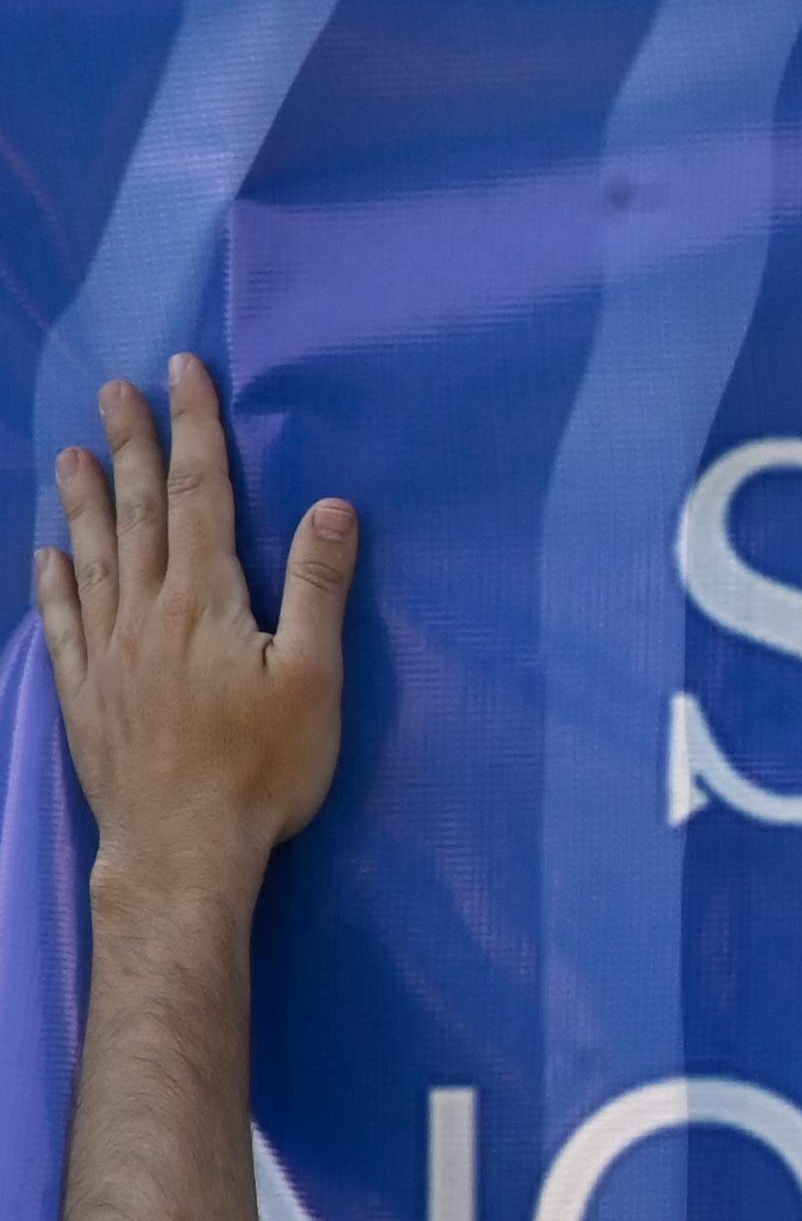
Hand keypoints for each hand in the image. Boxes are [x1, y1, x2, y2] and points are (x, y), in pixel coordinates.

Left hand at [38, 358, 353, 891]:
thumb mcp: (313, 681)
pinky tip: (49, 555)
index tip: (183, 371)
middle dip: (131, 445)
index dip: (194, 428)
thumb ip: (319, 591)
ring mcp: (106, 652)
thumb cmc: (264, 770)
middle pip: (137, 512)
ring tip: (71, 451)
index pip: (199, 495)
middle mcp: (145, 612)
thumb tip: (333, 508)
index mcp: (205, 601)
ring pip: (91, 556)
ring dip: (82, 499)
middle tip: (116, 389)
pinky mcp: (84, 693)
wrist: (182, 849)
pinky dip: (54, 581)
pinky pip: (62, 621)